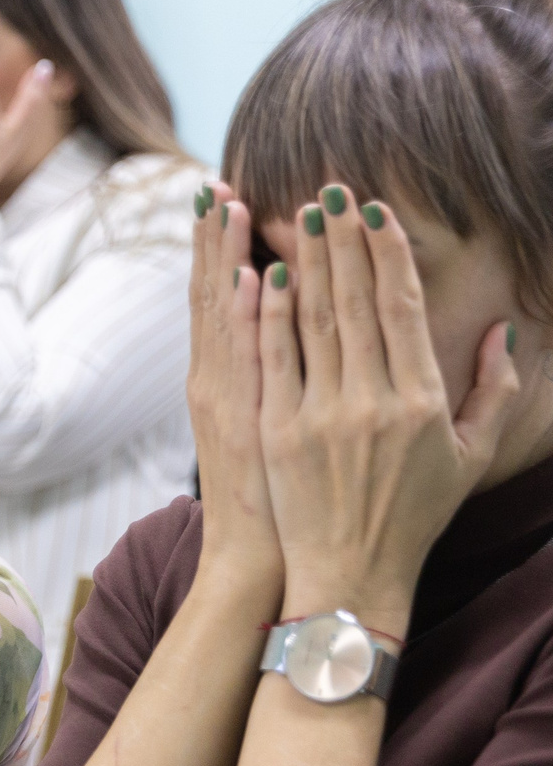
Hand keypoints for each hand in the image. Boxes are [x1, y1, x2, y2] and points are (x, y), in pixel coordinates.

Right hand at [186, 183, 281, 595]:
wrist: (254, 554)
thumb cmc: (269, 497)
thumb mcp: (255, 428)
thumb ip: (256, 376)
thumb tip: (269, 326)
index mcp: (215, 380)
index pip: (212, 299)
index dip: (213, 248)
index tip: (222, 198)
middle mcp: (211, 381)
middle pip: (207, 295)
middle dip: (210, 238)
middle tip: (216, 183)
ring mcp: (223, 397)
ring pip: (221, 314)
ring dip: (224, 257)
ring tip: (229, 206)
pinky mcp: (242, 417)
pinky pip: (245, 354)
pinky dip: (243, 314)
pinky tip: (249, 276)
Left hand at [258, 183, 520, 624]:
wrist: (350, 576)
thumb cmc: (415, 515)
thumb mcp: (471, 456)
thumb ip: (494, 390)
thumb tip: (502, 330)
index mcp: (422, 402)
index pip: (401, 309)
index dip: (387, 255)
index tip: (374, 212)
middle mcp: (372, 402)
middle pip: (353, 302)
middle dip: (341, 241)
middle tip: (329, 190)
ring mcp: (320, 416)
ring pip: (310, 321)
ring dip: (304, 262)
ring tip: (296, 214)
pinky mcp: (277, 431)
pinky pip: (271, 359)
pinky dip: (266, 313)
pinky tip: (262, 273)